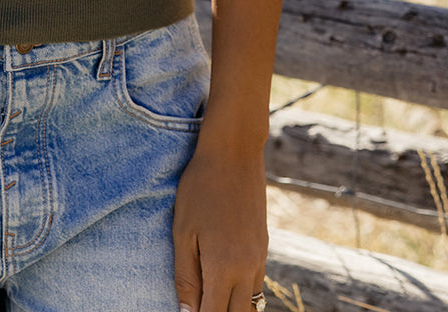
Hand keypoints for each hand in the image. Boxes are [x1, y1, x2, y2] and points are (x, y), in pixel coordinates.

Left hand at [172, 144, 267, 311]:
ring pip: (251, 302)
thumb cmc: (200, 187)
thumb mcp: (183, 231)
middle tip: (199, 306)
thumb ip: (186, 276)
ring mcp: (260, 256)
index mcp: (225, 267)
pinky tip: (224, 280)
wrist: (234, 151)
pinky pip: (256, 281)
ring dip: (232, 306)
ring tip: (210, 296)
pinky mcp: (264, 245)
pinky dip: (242, 290)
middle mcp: (248, 267)